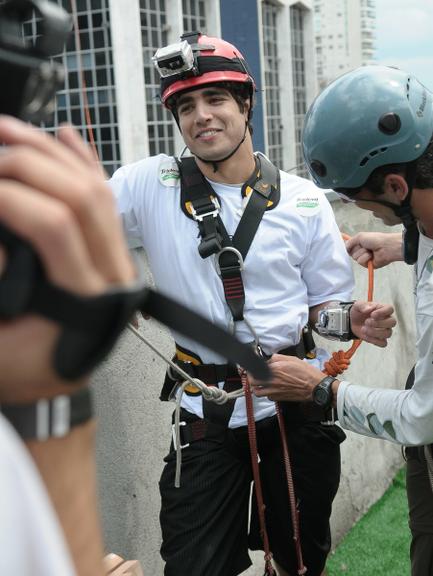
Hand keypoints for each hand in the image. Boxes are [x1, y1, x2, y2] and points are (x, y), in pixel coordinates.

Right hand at [0, 116, 134, 401]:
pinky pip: (105, 198)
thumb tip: (4, 239)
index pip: (55, 225)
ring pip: (97, 189)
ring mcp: (118, 261)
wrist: (52, 383)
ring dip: (52, 153)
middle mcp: (113, 276)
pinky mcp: (112, 253)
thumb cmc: (21, 370)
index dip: (8, 196)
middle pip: (82, 196)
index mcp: (87, 301)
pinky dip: (83, 163)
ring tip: (10, 132)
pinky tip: (62, 137)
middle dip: (29, 163)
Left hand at [249, 354, 323, 401]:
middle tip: (255, 375)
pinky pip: (267, 397)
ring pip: (257, 392)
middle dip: (252, 377)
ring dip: (257, 387)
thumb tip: (269, 359)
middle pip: (253, 381)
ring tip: (260, 383)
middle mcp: (273, 380)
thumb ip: (277, 358)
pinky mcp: (279, 398)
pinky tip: (271, 389)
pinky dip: (267, 393)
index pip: (256, 368)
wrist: (315, 387)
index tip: (253, 367)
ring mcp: (275, 391)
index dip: (252, 367)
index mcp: (275, 369)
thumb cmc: (306, 373)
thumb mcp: (292, 359)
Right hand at [345, 232, 402, 268]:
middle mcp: (361, 251)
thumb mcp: (360, 236)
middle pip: (351, 253)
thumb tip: (344, 247)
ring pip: (355, 258)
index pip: (349, 247)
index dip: (348, 247)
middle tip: (364, 246)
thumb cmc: (376, 239)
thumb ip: (350, 242)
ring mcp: (364, 258)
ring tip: (370, 251)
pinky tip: (372, 256)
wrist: (386, 247)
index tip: (346, 246)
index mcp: (359, 243)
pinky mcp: (367, 264)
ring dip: (362, 253)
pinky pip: (360, 262)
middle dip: (357, 248)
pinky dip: (365, 258)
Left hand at [350, 301, 395, 346]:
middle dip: (379, 323)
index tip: (372, 314)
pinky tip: (365, 335)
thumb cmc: (358, 312)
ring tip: (363, 329)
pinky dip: (374, 340)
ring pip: (388, 334)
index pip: (390, 309)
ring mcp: (385, 330)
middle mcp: (387, 319)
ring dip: (374, 332)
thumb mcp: (357, 305)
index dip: (382, 312)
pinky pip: (383, 343)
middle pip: (392, 322)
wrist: (352, 321)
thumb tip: (369, 308)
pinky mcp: (380, 339)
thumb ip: (363, 305)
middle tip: (367, 322)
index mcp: (383, 309)